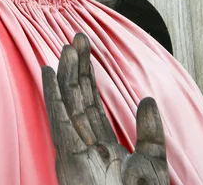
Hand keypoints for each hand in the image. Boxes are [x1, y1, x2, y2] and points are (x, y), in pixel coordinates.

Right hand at [42, 33, 169, 184]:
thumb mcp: (153, 163)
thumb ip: (150, 132)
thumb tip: (147, 99)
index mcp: (102, 141)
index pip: (91, 99)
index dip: (89, 72)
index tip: (86, 47)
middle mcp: (85, 141)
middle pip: (77, 96)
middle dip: (77, 66)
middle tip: (76, 38)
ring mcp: (74, 148)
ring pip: (67, 103)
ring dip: (65, 74)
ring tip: (66, 48)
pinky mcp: (67, 157)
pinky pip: (58, 120)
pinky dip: (52, 96)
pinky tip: (49, 73)